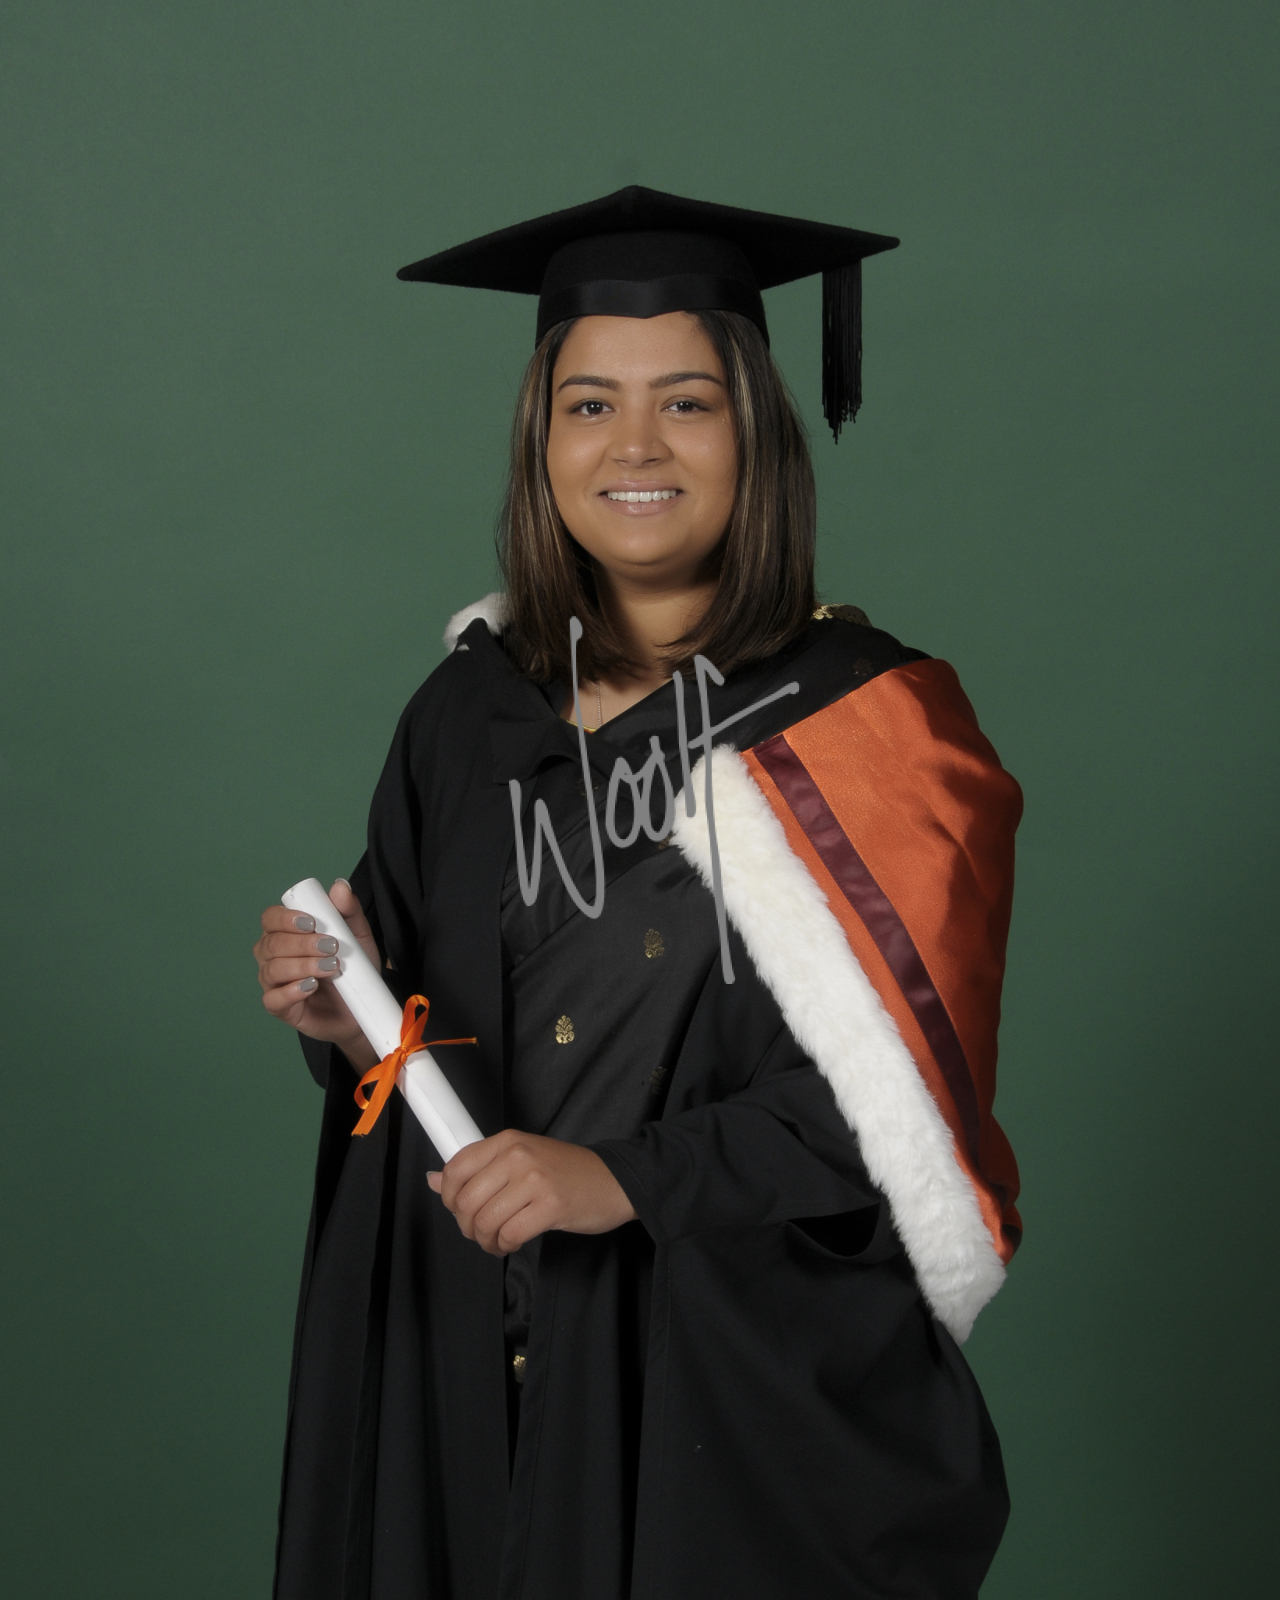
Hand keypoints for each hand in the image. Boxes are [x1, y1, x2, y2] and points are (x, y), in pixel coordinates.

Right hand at [253, 878, 378, 1070]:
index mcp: (285, 934)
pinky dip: (291, 991)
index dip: (285, 918)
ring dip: (302, 966)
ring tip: (331, 968)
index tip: (311, 922)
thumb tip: (339, 886)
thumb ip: (349, 911)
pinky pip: (272, 999)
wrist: (364, 1008)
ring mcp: (274, 983)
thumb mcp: (358, 936)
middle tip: (331, 947)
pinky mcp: (280, 1008)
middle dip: (302, 944)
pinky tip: (311, 986)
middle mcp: (272, 957)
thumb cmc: (354, 970)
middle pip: (271, 944)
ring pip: (272, 969)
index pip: (270, 918)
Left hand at [428, 1130, 637, 1254]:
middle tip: (480, 1232)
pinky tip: (512, 1243)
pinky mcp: (551, 1206)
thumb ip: (480, 1169)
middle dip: (467, 1226)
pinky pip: (510, 1234)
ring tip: (497, 1241)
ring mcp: (535, 1180)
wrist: (616, 1180)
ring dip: (486, 1241)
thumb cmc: (569, 1172)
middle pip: (466, 1201)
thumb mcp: (523, 1159)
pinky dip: (505, 1246)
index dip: (448, 1197)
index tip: (458, 1209)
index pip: (456, 1168)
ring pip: (485, 1221)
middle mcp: (518, 1156)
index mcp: (508, 1141)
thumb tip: (435, 1180)